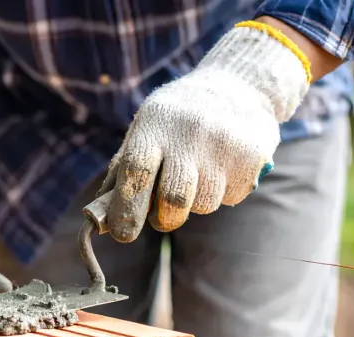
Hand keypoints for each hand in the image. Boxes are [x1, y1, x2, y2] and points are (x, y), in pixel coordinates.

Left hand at [98, 21, 311, 242]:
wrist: (239, 86)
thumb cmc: (177, 118)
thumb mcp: (146, 129)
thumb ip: (123, 171)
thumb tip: (101, 219)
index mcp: (155, 124)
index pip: (136, 172)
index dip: (126, 208)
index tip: (123, 233)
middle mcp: (190, 132)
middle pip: (173, 200)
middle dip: (164, 220)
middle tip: (162, 218)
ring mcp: (224, 145)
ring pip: (203, 205)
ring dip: (195, 203)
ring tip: (198, 175)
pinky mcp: (253, 158)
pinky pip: (230, 198)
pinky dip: (222, 193)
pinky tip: (222, 167)